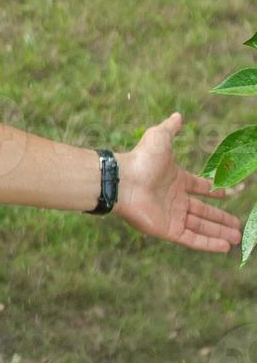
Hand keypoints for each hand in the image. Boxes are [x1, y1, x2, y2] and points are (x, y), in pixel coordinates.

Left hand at [115, 112, 243, 253]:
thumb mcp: (159, 137)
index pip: (201, 188)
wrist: (124, 180)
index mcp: (176, 180)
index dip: (217, 192)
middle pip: (203, 212)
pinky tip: (224, 247)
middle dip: (221, 219)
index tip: (232, 193)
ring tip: (237, 238)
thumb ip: (170, 128)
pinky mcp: (167, 230)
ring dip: (219, 233)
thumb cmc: (141, 159)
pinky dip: (207, 244)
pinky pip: (191, 239)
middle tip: (239, 226)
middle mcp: (174, 199)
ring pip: (201, 227)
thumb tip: (178, 115)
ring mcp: (171, 215)